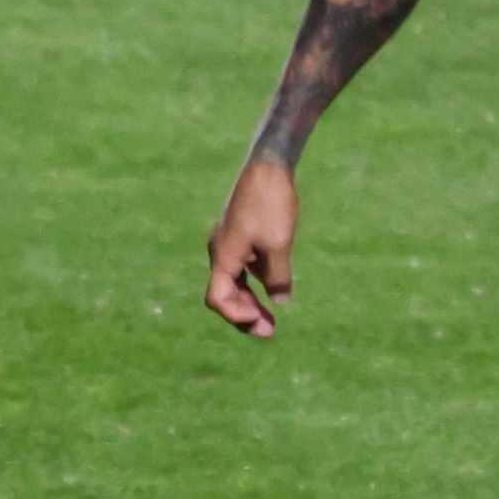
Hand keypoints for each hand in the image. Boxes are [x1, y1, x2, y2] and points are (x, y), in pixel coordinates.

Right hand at [205, 160, 297, 337]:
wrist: (268, 166)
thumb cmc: (271, 204)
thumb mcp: (279, 245)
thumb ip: (278, 276)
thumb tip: (280, 301)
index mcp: (223, 256)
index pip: (217, 298)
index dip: (236, 316)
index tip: (261, 323)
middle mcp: (220, 251)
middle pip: (224, 294)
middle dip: (244, 315)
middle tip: (269, 332)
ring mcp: (230, 242)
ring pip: (234, 281)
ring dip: (250, 301)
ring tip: (271, 319)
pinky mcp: (241, 234)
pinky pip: (243, 267)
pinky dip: (254, 282)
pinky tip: (273, 289)